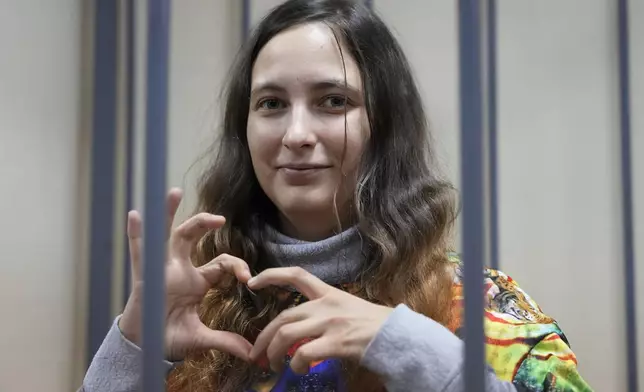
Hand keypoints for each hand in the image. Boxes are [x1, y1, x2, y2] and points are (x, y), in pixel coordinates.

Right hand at [118, 188, 252, 360]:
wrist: (146, 346)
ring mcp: (161, 269)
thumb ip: (225, 341)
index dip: (237, 265)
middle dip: (204, 223)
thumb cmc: (171, 335)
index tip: (249, 278)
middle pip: (192, 237)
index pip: (221, 263)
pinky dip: (137, 234)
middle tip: (220, 218)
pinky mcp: (143, 277)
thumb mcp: (201, 337)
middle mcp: (179, 268)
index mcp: (197, 280)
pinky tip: (137, 215)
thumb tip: (251, 351)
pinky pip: (139, 252)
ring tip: (173, 192)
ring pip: (166, 235)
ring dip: (169, 214)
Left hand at [246, 267, 393, 373]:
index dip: (271, 275)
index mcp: (329, 292)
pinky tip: (299, 370)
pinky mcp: (335, 343)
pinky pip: (303, 354)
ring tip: (272, 365)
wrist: (397, 336)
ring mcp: (330, 323)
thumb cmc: (374, 325)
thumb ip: (324, 312)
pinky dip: (296, 365)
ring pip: (287, 334)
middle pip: (283, 316)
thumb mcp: (347, 308)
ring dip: (273, 352)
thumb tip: (301, 327)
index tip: (252, 282)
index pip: (296, 274)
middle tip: (256, 352)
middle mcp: (326, 305)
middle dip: (264, 336)